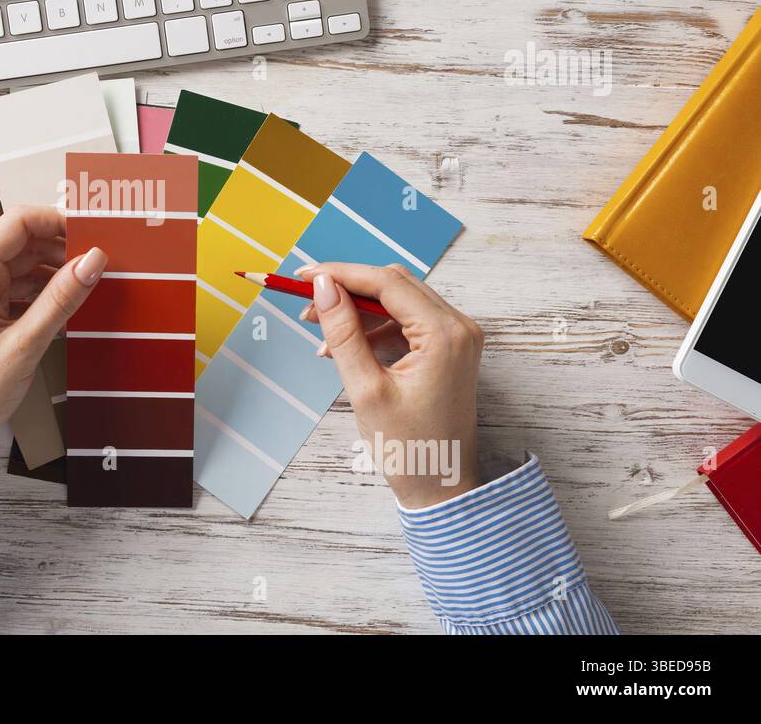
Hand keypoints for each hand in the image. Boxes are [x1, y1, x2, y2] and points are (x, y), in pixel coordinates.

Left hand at [0, 205, 106, 482]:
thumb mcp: (26, 344)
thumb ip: (62, 298)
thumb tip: (94, 259)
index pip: (18, 222)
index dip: (59, 220)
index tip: (95, 230)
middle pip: (23, 241)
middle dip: (63, 246)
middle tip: (102, 260)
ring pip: (25, 265)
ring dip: (57, 271)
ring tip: (92, 283)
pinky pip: (20, 288)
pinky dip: (45, 292)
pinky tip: (70, 305)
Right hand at [297, 262, 482, 508]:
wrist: (442, 488)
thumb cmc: (409, 448)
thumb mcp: (366, 389)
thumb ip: (344, 333)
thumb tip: (323, 288)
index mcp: (445, 335)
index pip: (386, 283)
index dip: (341, 273)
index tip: (303, 276)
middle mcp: (459, 327)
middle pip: (394, 284)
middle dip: (347, 288)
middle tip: (306, 300)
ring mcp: (457, 337)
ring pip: (399, 300)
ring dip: (357, 308)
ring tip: (319, 328)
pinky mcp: (448, 348)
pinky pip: (406, 320)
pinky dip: (373, 326)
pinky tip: (344, 344)